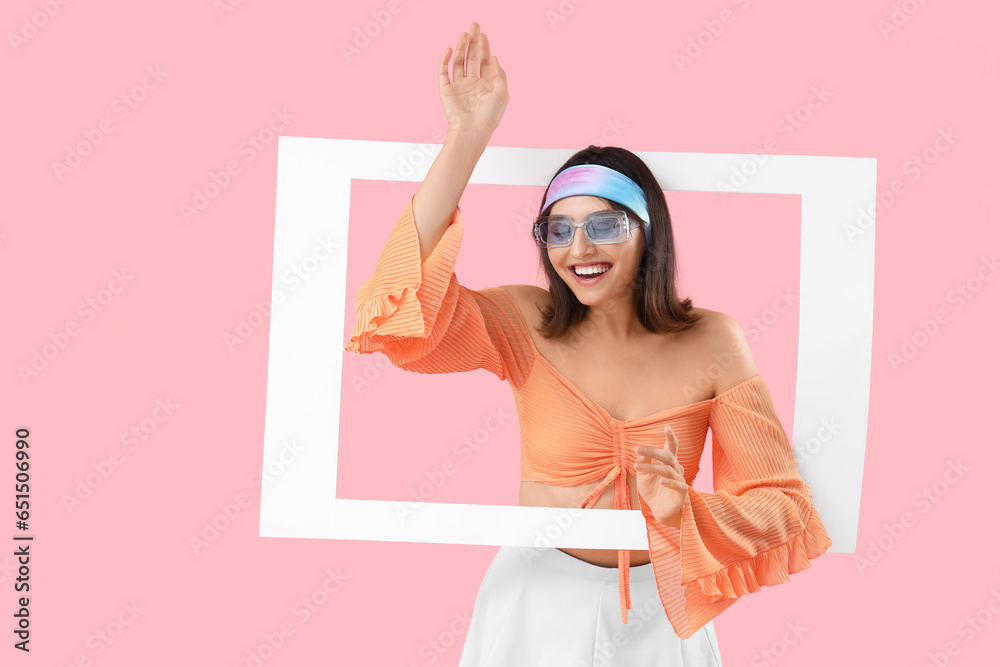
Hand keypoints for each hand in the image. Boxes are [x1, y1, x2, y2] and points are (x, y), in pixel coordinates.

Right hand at [438, 22, 507, 138]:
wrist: (472, 132)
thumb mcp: (502, 94)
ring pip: (459, 62)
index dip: (484, 47)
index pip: (485, 62)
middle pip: (472, 58)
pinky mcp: (446, 91)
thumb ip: (500, 75)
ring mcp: (458, 87)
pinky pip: (443, 72)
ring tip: (464, 35)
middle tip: (474, 26)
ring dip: (461, 48)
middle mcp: (471, 84)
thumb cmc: (489, 118)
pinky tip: (449, 50)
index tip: (483, 35)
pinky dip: (445, 61)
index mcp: (485, 85)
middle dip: (473, 42)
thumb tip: (495, 57)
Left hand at [634, 425, 687, 525]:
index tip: (667, 427)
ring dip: (652, 467)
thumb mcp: (643, 475)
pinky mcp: (682, 494)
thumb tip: (640, 451)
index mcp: (668, 462)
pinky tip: (662, 480)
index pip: (671, 447)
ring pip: (668, 470)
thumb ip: (643, 462)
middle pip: (668, 456)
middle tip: (637, 448)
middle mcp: (676, 469)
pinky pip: (678, 486)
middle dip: (653, 451)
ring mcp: (680, 481)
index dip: (670, 437)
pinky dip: (670, 482)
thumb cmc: (653, 490)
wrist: (658, 510)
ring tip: (637, 466)